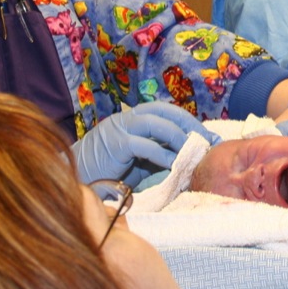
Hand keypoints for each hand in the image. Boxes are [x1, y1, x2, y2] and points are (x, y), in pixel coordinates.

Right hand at [72, 102, 220, 185]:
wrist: (78, 177)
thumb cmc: (110, 172)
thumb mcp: (140, 163)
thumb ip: (160, 157)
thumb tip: (190, 162)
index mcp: (136, 118)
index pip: (169, 112)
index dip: (190, 122)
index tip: (209, 137)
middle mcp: (129, 118)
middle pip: (166, 111)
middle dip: (189, 125)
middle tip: (207, 141)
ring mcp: (120, 127)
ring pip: (156, 122)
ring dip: (177, 136)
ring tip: (191, 151)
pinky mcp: (115, 143)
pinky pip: (143, 144)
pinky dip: (160, 154)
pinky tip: (172, 165)